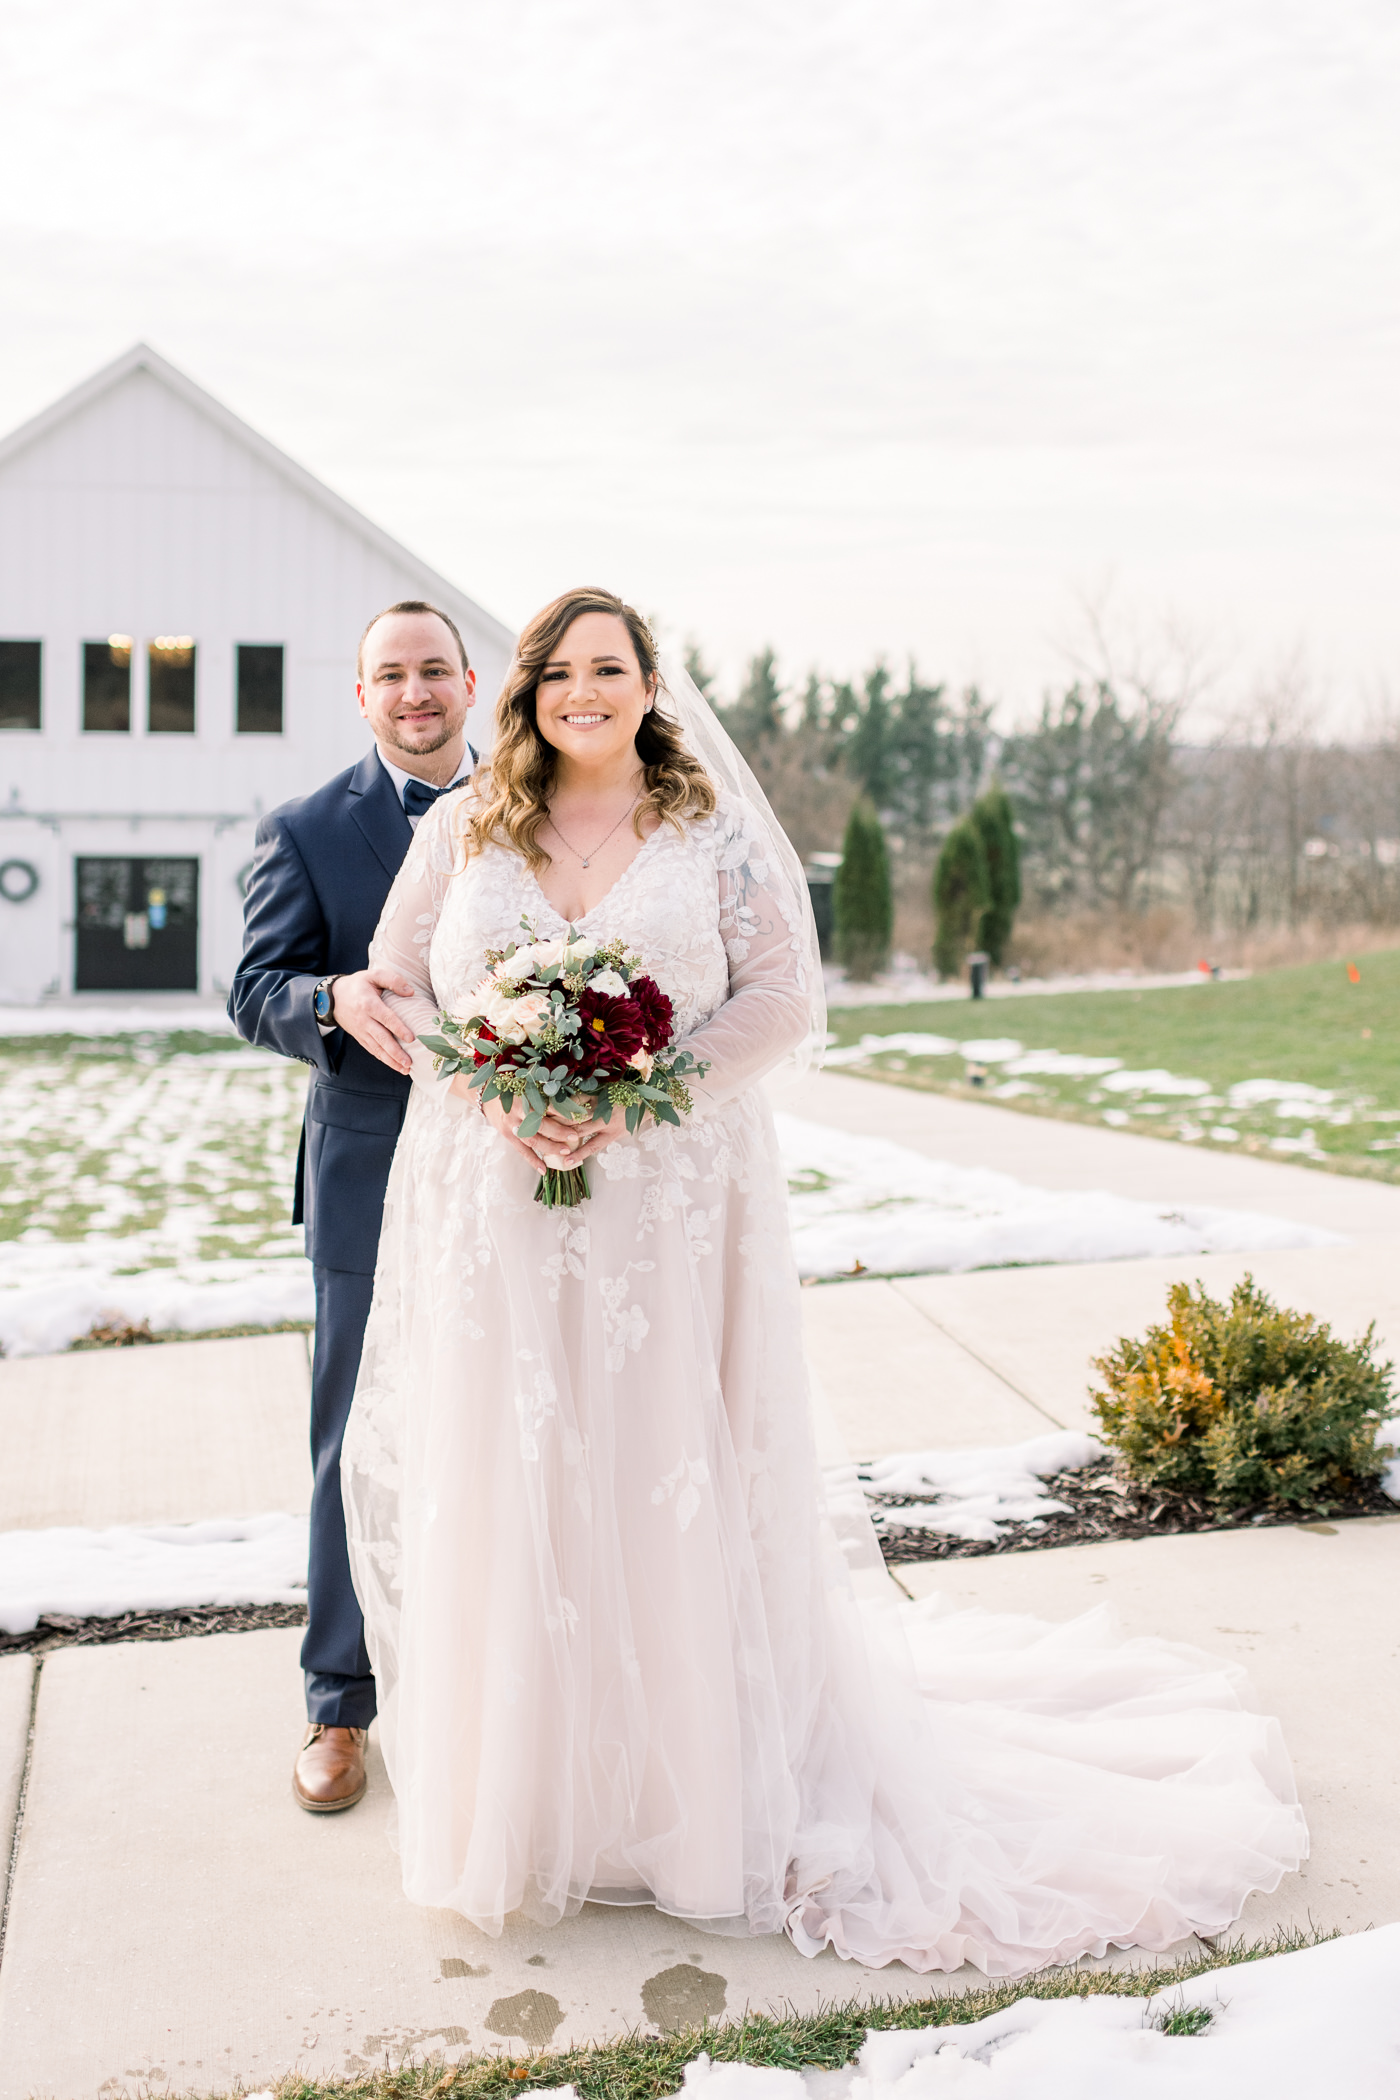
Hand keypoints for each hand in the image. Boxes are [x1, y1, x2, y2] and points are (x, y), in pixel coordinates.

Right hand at [327, 966, 417, 1073]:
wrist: (332, 997)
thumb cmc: (358, 984)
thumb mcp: (373, 975)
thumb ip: (393, 980)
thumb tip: (410, 992)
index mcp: (369, 1004)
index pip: (386, 1018)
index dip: (398, 1028)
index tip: (411, 1038)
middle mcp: (364, 1020)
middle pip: (381, 1038)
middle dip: (395, 1052)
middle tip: (409, 1062)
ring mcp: (361, 1031)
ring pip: (377, 1048)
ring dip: (391, 1060)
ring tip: (405, 1069)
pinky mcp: (359, 1037)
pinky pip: (372, 1050)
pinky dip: (383, 1059)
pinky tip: (395, 1065)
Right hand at [471, 1089, 621, 1168]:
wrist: (487, 1094)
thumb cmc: (514, 1088)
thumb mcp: (528, 1084)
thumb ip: (546, 1091)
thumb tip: (573, 1096)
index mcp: (526, 1095)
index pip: (549, 1104)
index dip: (565, 1111)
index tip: (580, 1115)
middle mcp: (519, 1110)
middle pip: (541, 1124)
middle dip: (559, 1132)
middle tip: (575, 1137)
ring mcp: (512, 1124)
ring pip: (532, 1139)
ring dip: (549, 1148)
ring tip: (565, 1153)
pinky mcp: (507, 1135)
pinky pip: (521, 1150)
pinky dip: (532, 1161)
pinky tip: (544, 1170)